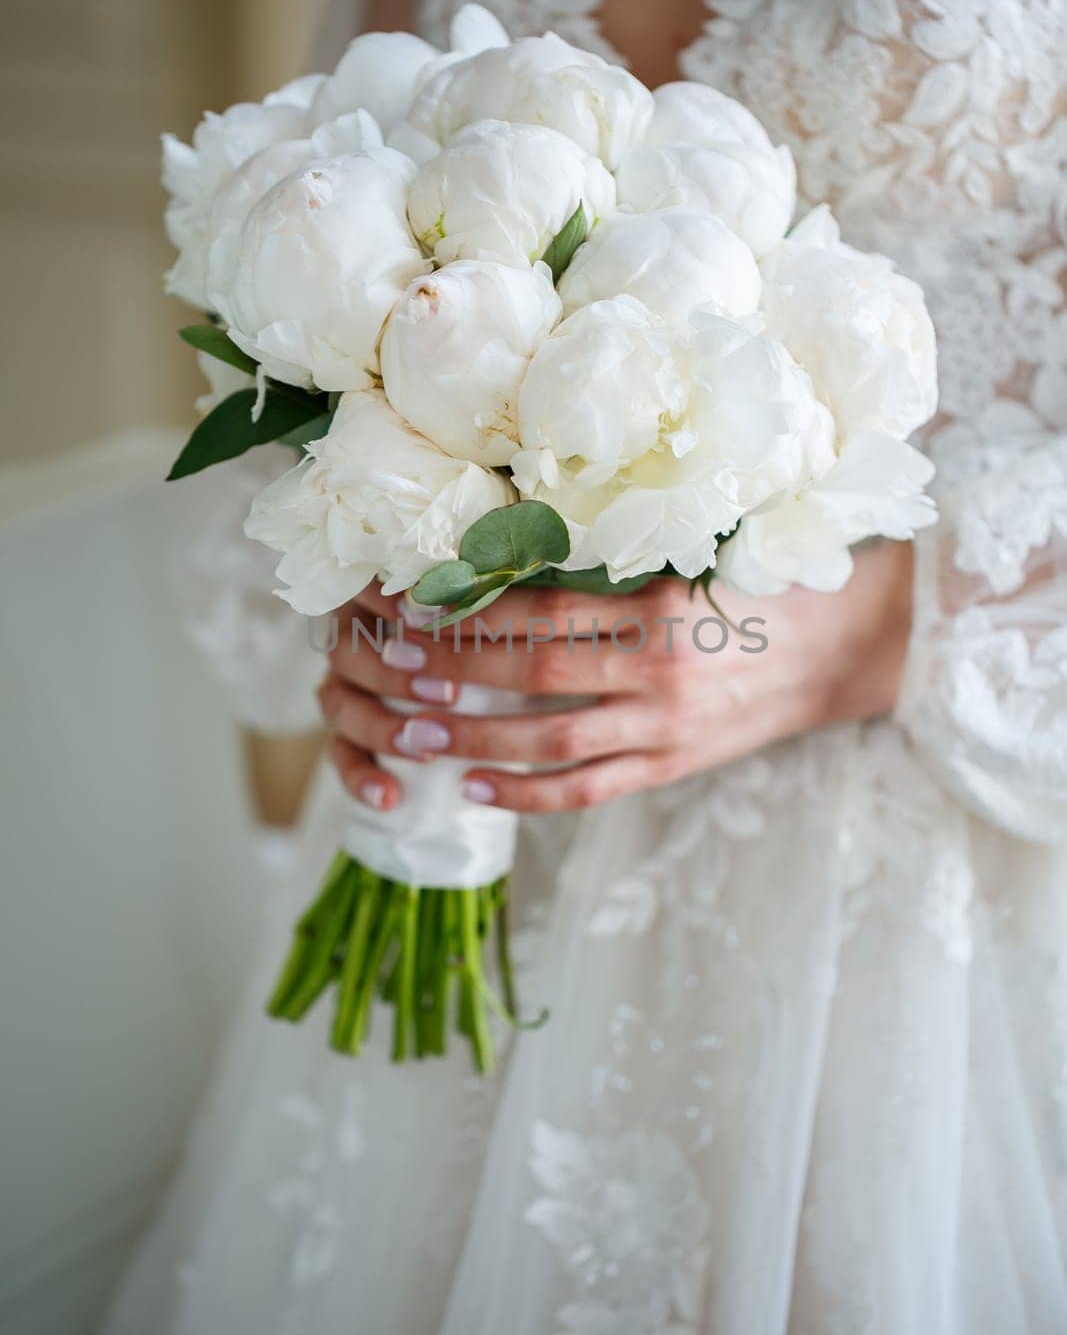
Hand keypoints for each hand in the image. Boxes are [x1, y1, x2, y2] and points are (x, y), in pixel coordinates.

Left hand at [319, 542, 913, 813]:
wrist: (852, 647)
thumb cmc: (768, 584)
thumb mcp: (699, 553)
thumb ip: (620, 554)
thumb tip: (520, 539)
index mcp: (659, 606)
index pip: (542, 610)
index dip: (470, 613)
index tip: (408, 609)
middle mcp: (657, 671)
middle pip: (531, 678)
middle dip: (452, 679)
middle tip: (386, 676)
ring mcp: (665, 728)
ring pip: (550, 743)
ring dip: (473, 742)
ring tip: (410, 738)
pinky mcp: (674, 765)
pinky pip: (590, 790)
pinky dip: (530, 796)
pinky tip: (477, 789)